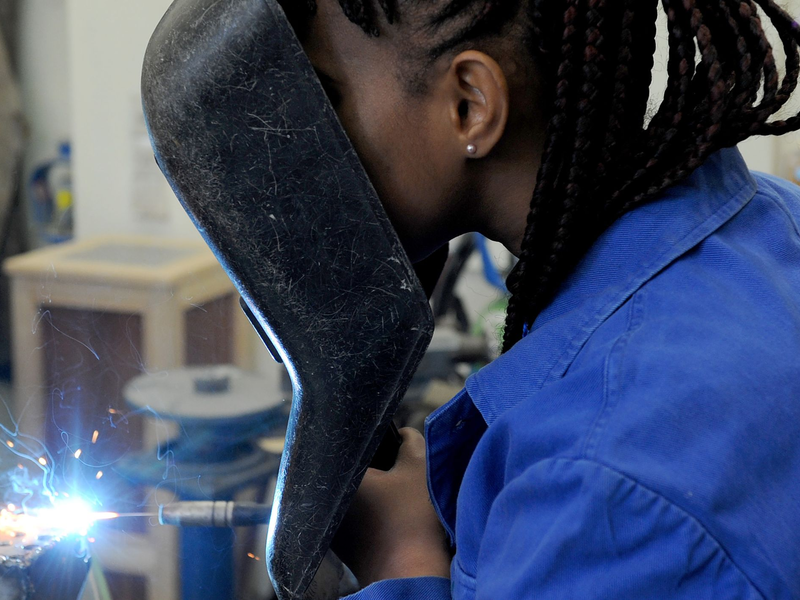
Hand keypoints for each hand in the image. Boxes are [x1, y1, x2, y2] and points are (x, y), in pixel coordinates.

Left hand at [331, 427, 451, 585]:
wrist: (410, 575)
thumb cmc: (412, 518)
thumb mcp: (418, 468)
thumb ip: (411, 441)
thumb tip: (404, 434)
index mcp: (338, 477)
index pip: (353, 448)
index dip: (377, 445)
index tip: (394, 448)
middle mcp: (325, 502)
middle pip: (352, 474)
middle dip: (374, 470)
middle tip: (398, 472)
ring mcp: (332, 528)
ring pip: (354, 498)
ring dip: (372, 495)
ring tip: (396, 498)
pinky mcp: (343, 548)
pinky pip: (356, 520)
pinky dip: (371, 516)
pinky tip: (391, 520)